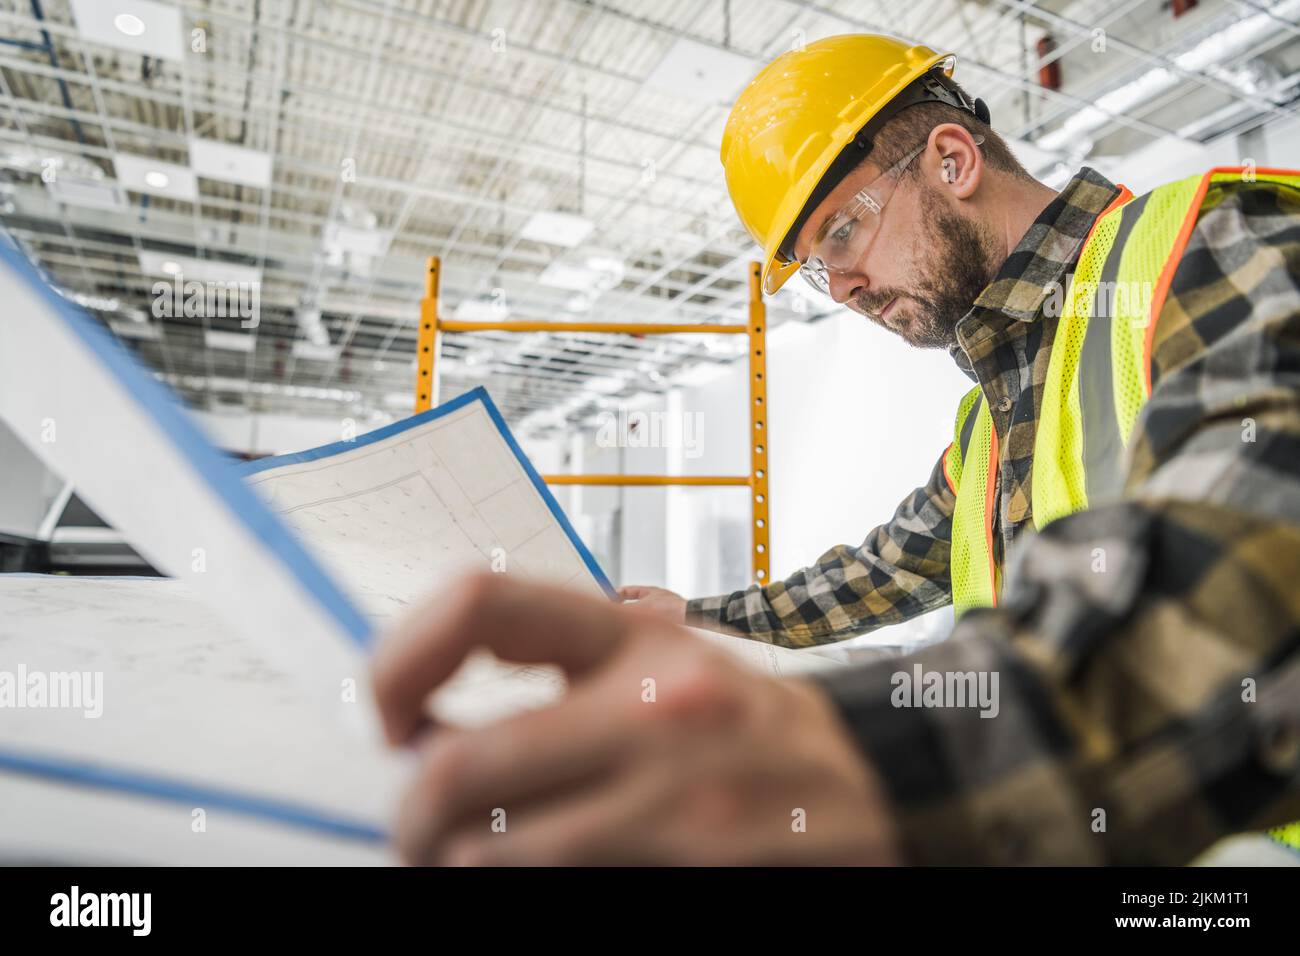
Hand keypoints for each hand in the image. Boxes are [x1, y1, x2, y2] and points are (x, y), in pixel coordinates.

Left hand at [371, 573, 902, 865]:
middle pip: (458, 768)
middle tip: (417, 826)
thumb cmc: (756, 728)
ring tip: (478, 856)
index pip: (480, 605)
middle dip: (412, 815)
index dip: (398, 660)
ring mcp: (678, 803)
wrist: (886, 791)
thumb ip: (572, 666)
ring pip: (487, 858)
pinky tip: (546, 874)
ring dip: (461, 864)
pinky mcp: (692, 873)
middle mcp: (656, 708)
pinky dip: (521, 888)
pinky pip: (551, 891)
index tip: (388, 716)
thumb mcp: (675, 661)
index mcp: (638, 637)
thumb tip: (432, 712)